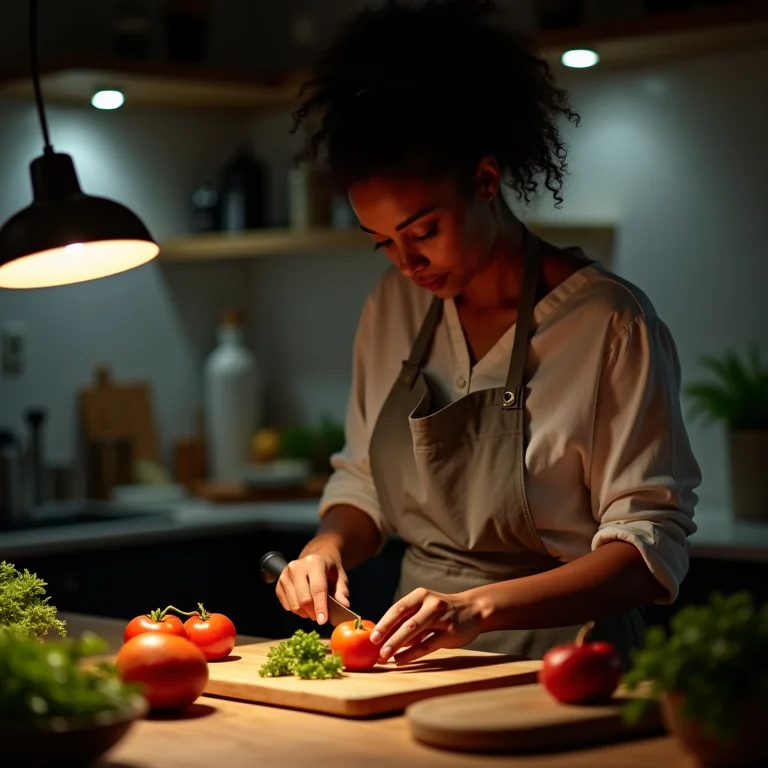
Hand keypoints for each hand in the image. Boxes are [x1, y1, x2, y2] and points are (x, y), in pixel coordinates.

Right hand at [275, 551, 349, 625]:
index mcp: (315, 562)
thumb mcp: (340, 576)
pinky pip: (286, 606)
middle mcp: (297, 567)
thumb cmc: (329, 569)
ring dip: (305, 613)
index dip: (320, 606)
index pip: (317, 588)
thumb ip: (342, 590)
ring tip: (313, 610)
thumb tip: (344, 605)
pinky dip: (296, 611)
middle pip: (304, 599)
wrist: (315, 558)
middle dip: (314, 612)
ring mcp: (285, 575)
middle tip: (321, 616)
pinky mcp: (278, 583)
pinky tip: (304, 605)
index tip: (323, 621)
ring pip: (294, 605)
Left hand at [369, 588, 487, 664]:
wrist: (474, 610)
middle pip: (405, 620)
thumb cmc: (442, 610)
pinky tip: (400, 660)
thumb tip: (383, 636)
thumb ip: (407, 619)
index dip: (384, 623)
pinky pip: (427, 645)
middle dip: (388, 634)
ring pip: (415, 631)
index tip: (371, 636)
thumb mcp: (425, 608)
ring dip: (397, 644)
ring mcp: (441, 618)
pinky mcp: (450, 633)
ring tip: (384, 657)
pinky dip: (412, 654)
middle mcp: (430, 604)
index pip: (398, 608)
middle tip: (374, 647)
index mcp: (420, 595)